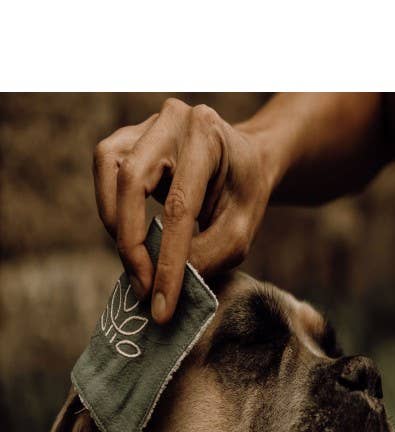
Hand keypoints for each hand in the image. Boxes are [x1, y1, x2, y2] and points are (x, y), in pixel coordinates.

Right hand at [93, 98, 271, 322]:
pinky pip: (105, 171)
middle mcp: (173, 119)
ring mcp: (145, 124)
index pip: (180, 206)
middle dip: (132, 244)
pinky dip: (112, 210)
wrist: (244, 161)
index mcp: (209, 136)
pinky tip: (131, 237)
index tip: (162, 305)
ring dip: (116, 227)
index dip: (168, 261)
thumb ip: (209, 255)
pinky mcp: (127, 138)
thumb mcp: (241, 230)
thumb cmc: (245, 194)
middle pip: (131, 180)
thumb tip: (167, 283)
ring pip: (109, 171)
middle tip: (144, 289)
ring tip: (138, 266)